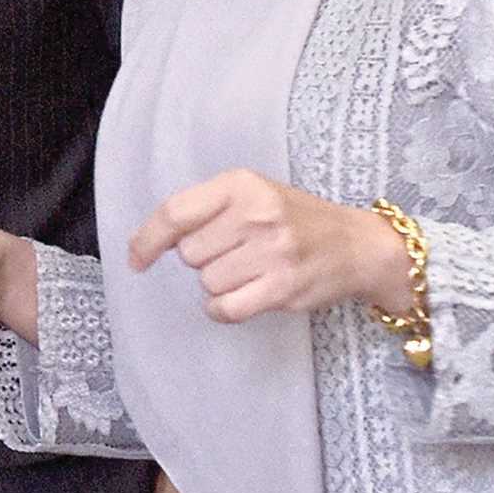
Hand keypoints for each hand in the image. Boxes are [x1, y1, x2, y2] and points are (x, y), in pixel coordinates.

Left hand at [128, 168, 413, 322]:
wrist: (357, 245)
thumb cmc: (295, 218)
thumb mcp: (253, 194)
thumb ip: (204, 209)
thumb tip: (145, 243)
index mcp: (242, 184)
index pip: (176, 212)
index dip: (148, 239)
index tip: (137, 259)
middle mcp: (256, 214)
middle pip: (190, 254)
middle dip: (203, 259)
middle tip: (234, 252)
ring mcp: (272, 252)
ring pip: (208, 283)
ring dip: (219, 284)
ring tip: (249, 270)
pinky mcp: (283, 287)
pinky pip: (226, 308)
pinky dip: (224, 308)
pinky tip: (242, 296)